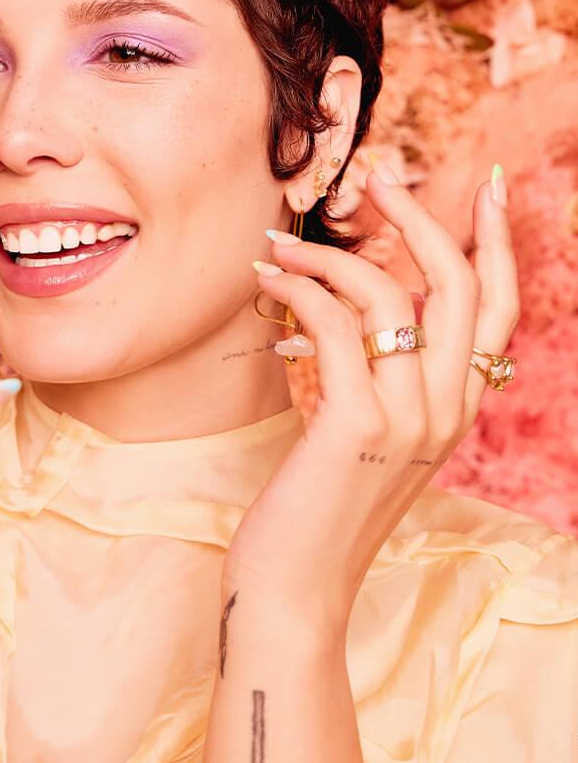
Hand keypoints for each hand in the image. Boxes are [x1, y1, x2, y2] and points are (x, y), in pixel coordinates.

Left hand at [223, 160, 518, 629]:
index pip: (496, 310)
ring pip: (390, 296)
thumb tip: (351, 309)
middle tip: (375, 175)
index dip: (496, 243)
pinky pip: (336, 325)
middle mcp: (447, 409)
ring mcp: (408, 417)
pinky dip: (299, 289)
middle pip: (458, 285)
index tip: (482, 187)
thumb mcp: (365, 436)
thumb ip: (380, 379)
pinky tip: (267, 280)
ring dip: (327, 256)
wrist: (295, 586)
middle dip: (421, 216)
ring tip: (276, 245)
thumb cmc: (317, 506)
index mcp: (456, 407)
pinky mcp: (357, 424)